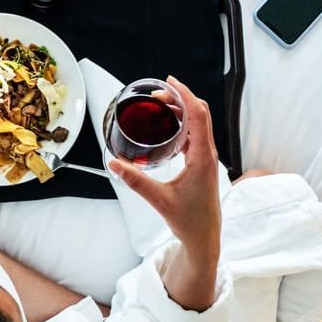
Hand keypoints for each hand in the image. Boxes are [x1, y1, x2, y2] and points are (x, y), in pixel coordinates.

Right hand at [108, 76, 220, 309]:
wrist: (205, 238)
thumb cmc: (189, 220)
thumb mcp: (159, 200)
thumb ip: (136, 181)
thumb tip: (114, 164)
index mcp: (202, 157)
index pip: (197, 115)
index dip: (184, 95)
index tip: (168, 82)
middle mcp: (208, 154)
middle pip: (199, 114)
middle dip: (180, 99)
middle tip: (156, 95)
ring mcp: (207, 159)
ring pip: (198, 124)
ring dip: (182, 111)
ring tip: (160, 106)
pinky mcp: (202, 165)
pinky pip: (196, 136)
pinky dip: (183, 125)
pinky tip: (167, 128)